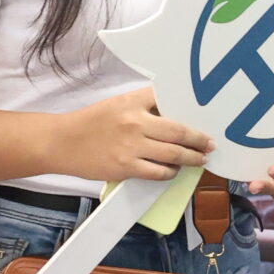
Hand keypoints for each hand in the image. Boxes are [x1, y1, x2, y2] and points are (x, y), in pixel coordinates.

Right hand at [62, 88, 211, 184]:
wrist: (62, 142)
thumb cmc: (90, 123)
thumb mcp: (116, 105)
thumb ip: (142, 107)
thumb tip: (172, 114)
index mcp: (133, 102)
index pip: (168, 100)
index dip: (189, 109)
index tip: (205, 115)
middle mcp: (135, 122)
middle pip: (179, 130)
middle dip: (199, 139)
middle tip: (211, 143)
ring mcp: (132, 146)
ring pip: (173, 154)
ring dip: (191, 158)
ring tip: (201, 159)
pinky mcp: (126, 167)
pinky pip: (158, 172)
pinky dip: (170, 172)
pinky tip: (175, 171)